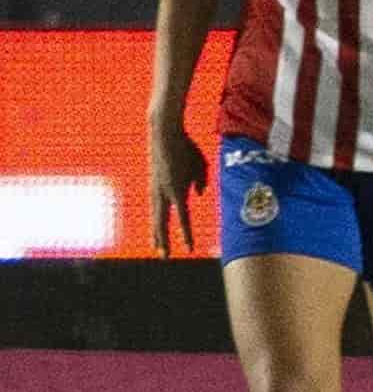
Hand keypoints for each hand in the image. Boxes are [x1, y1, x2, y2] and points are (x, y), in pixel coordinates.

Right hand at [148, 120, 203, 254]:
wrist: (163, 134)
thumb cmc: (186, 149)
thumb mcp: (201, 165)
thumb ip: (201, 182)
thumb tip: (198, 195)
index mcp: (177, 190)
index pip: (182, 218)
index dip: (186, 234)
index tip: (189, 249)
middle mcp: (163, 193)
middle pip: (162, 223)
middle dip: (163, 241)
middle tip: (165, 257)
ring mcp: (155, 189)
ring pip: (155, 217)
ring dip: (156, 233)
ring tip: (158, 247)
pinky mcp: (152, 185)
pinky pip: (155, 206)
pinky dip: (156, 218)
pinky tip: (157, 227)